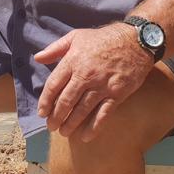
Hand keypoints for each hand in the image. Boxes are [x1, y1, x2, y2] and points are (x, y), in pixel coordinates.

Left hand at [33, 24, 155, 141]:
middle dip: (56, 117)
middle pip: (66, 101)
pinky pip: (103, 114)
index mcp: (73, 61)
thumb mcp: (76, 36)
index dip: (45, 101)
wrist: (135, 41)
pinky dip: (94, 127)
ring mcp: (102, 86)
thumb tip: (37, 58)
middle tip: (51, 126)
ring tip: (64, 132)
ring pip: (82, 110)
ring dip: (71, 124)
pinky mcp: (117, 94)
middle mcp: (85, 75)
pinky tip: (86, 137)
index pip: (54, 85)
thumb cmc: (103, 39)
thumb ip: (55, 48)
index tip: (42, 112)